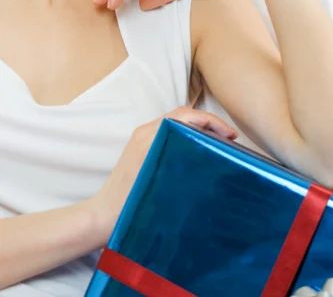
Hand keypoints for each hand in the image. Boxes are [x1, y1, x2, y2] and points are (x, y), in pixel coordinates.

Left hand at [91, 107, 236, 241]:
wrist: (101, 217)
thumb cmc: (128, 205)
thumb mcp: (159, 184)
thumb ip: (180, 163)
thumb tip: (210, 152)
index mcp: (150, 136)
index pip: (187, 116)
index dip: (212, 121)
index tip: (230, 135)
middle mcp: (146, 132)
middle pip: (184, 115)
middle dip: (209, 122)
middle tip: (230, 138)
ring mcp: (142, 138)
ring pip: (178, 122)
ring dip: (200, 127)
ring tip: (219, 142)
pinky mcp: (141, 147)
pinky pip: (170, 131)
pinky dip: (189, 133)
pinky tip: (199, 149)